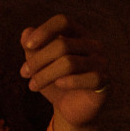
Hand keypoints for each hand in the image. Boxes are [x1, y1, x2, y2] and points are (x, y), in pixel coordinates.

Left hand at [20, 14, 107, 130]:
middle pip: (62, 45)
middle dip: (38, 60)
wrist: (69, 108)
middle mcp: (92, 45)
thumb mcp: (38, 64)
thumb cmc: (54, 81)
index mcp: (77, 35)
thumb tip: (26, 33)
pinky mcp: (105, 82)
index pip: (63, 22)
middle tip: (24, 73)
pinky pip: (90, 78)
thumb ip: (32, 47)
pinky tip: (58, 85)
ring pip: (70, 63)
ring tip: (32, 86)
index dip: (44, 31)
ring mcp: (101, 63)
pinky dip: (70, 81)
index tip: (28, 46)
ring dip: (45, 75)